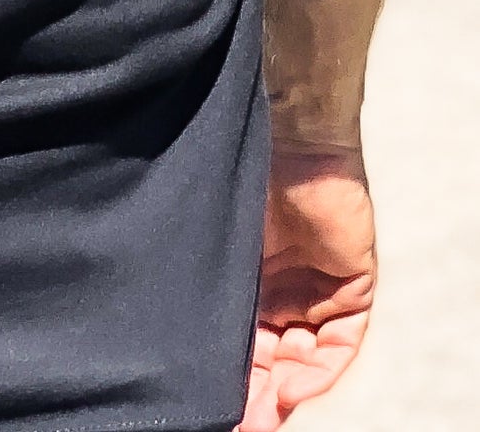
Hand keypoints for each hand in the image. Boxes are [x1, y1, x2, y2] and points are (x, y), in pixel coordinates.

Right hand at [238, 148, 376, 429]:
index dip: (233, 382)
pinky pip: (341, 343)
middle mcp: (286, 292)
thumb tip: (188, 352)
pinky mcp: (354, 287)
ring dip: (286, 391)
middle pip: (275, 361)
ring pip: (306, 359)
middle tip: (238, 423)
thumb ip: (215, 296)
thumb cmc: (238, 178)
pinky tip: (294, 387)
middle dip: (257, 397)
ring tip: (262, 414)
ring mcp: (321, 291)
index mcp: (251, 283)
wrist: (285, 138)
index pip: (245, 346)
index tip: (214, 410)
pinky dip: (319, 369)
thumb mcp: (221, 248)